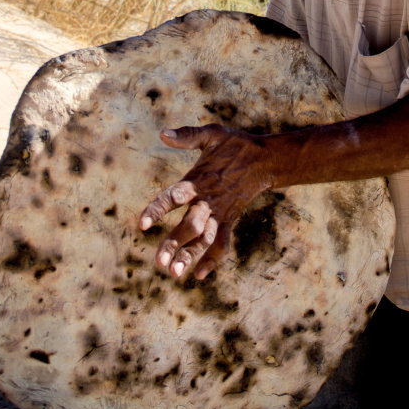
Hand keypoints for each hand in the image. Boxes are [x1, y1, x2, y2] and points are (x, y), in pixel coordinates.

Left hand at [139, 124, 273, 280]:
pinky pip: (223, 243)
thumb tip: (162, 134)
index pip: (174, 196)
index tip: (141, 225)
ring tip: (174, 274)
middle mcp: (208, 200)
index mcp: (199, 180)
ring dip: (190, 256)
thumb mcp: (212, 134)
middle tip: (158, 262)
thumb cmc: (235, 144)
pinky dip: (213, 260)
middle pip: (191, 225)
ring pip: (205, 239)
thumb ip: (187, 135)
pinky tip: (200, 275)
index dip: (157, 210)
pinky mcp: (230, 219)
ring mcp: (220, 213)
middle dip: (174, 243)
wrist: (266, 159)